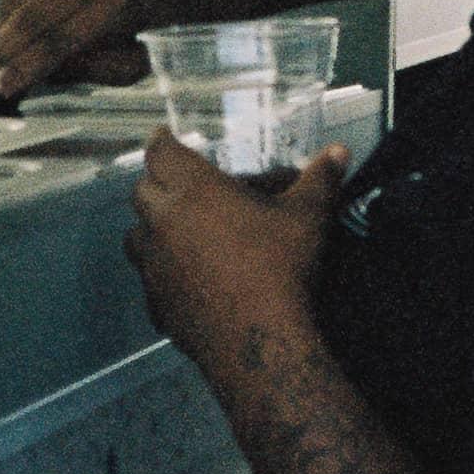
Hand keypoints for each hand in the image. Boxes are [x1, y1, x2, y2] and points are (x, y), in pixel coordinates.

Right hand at [0, 0, 162, 98]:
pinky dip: (9, 17)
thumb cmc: (157, 30)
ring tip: (18, 61)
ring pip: (13, 3)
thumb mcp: (138, 63)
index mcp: (116, 4)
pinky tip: (23, 36)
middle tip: (5, 82)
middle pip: (28, 19)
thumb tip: (43, 75)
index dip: (26, 68)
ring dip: (5, 37)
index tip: (3, 89)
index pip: (58, 40)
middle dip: (7, 56)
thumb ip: (94, 71)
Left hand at [126, 131, 348, 361]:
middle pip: (142, 190)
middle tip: (181, 185)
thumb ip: (320, 180)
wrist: (256, 336)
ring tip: (177, 230)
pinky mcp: (155, 299)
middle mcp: (163, 221)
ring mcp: (153, 263)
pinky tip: (187, 277)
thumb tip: (338, 152)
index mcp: (195, 191)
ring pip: (136, 234)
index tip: (163, 137)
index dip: (161, 142)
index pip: (161, 154)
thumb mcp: (308, 217)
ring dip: (151, 226)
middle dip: (158, 183)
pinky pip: (149, 276)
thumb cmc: (280, 265)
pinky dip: (162, 269)